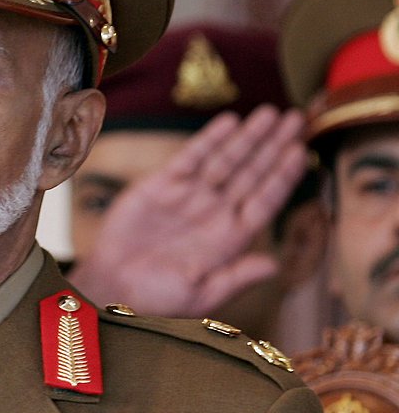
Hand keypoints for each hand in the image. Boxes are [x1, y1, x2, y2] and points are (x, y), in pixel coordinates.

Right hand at [68, 105, 309, 316]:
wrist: (110, 289)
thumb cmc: (155, 299)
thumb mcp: (201, 296)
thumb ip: (236, 277)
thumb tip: (274, 265)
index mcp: (229, 238)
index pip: (264, 201)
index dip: (283, 177)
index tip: (301, 152)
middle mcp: (213, 213)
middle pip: (251, 173)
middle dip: (273, 145)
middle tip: (296, 118)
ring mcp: (188, 197)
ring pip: (226, 160)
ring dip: (248, 136)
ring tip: (270, 114)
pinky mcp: (160, 187)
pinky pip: (190, 158)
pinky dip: (209, 140)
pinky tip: (229, 122)